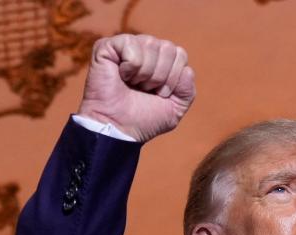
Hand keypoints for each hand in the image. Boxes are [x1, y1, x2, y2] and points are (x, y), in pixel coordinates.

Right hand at [77, 34, 195, 142]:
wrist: (119, 128)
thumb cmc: (144, 119)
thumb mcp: (175, 109)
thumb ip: (187, 91)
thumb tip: (187, 69)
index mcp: (162, 60)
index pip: (180, 54)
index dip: (173, 78)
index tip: (159, 93)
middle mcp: (145, 49)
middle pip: (168, 48)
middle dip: (160, 76)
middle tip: (144, 89)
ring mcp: (126, 46)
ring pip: (151, 44)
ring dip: (145, 73)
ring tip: (132, 84)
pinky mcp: (107, 46)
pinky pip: (131, 45)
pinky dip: (130, 66)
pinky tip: (121, 76)